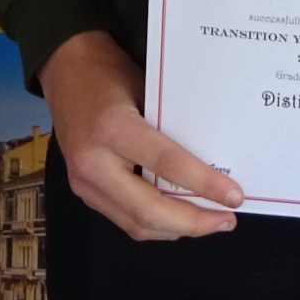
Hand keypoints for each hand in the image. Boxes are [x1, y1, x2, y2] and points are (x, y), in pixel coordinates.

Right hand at [40, 31, 241, 241]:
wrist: (65, 71)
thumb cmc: (109, 72)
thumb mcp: (146, 87)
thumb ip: (170, 126)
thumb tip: (213, 157)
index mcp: (112, 129)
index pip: (166, 165)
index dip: (204, 185)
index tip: (234, 196)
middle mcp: (93, 163)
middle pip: (148, 211)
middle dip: (193, 223)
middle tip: (227, 220)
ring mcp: (83, 183)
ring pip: (136, 225)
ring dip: (177, 229)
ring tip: (210, 222)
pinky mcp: (84, 192)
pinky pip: (124, 219)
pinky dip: (156, 224)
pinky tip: (180, 217)